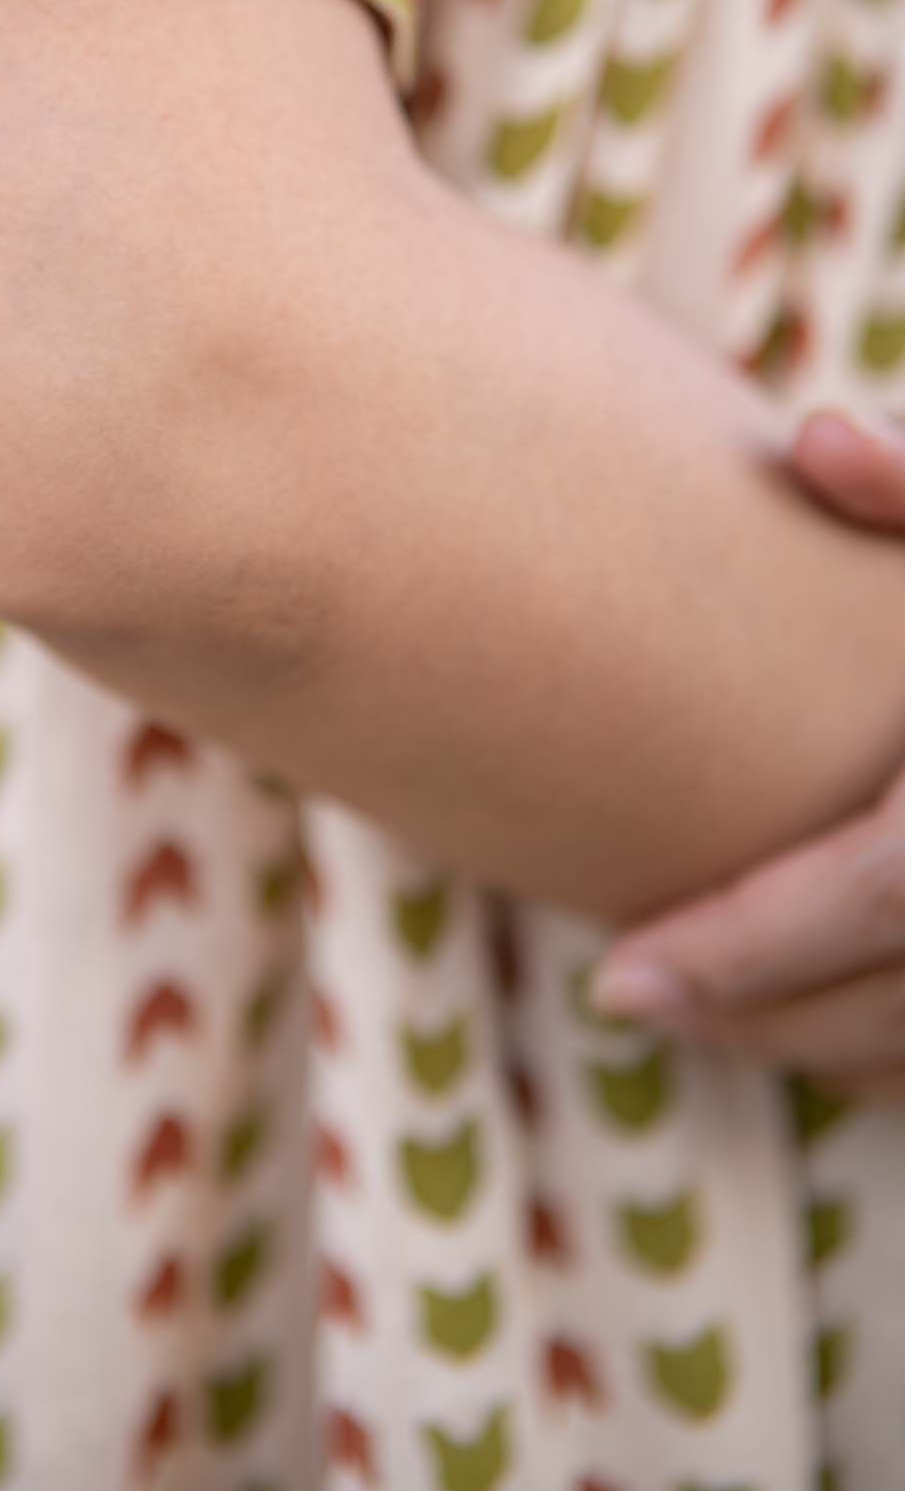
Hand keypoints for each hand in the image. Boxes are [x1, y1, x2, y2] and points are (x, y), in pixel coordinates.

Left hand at [589, 407, 904, 1102]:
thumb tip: (812, 440)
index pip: (883, 887)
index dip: (750, 943)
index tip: (616, 978)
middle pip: (903, 997)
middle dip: (759, 1013)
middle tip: (629, 999)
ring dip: (822, 1045)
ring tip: (698, 1016)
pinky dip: (897, 1050)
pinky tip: (818, 1028)